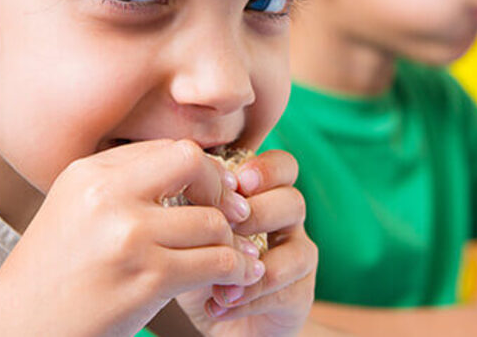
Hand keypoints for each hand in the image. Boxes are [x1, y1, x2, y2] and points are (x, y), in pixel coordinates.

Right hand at [0, 140, 262, 336]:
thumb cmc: (52, 274)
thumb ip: (125, 186)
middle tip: (231, 217)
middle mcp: (107, 195)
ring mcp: (128, 236)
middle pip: (194, 162)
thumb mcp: (76, 209)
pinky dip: (235, 270)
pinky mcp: (147, 279)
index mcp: (89, 172)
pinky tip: (234, 278)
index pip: (169, 148)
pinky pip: (216, 262)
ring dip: (230, 242)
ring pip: (213, 221)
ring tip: (232, 257)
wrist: (15, 327)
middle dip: (220, 190)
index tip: (213, 195)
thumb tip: (197, 170)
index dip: (202, 170)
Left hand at [176, 150, 317, 336]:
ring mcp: (296, 257)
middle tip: (228, 228)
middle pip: (293, 201)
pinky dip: (248, 297)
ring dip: (254, 261)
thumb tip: (178, 184)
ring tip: (218, 276)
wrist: (214, 311)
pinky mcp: (298, 293)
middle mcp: (286, 221)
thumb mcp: (190, 227)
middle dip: (259, 212)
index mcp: (264, 194)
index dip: (266, 169)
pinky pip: (284, 291)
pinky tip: (217, 304)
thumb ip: (193, 203)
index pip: (282, 166)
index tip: (237, 183)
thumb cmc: (198, 258)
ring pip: (297, 248)